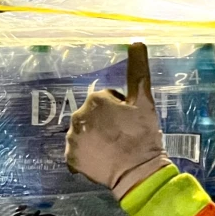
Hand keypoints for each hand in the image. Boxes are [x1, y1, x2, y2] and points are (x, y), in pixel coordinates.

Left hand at [65, 43, 170, 199]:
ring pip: (83, 132)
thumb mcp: (144, 102)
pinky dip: (86, 154)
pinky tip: (101, 158)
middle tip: (122, 136)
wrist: (138, 174)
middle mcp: (78, 116)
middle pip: (92, 115)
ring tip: (113, 149)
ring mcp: (72, 139)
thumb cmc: (143, 136)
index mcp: (95, 100)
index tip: (129, 121)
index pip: (105, 99)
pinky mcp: (70, 158)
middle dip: (104, 122)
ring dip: (94, 137)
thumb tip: (136, 40)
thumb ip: (138, 70)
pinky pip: (77, 151)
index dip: (119, 109)